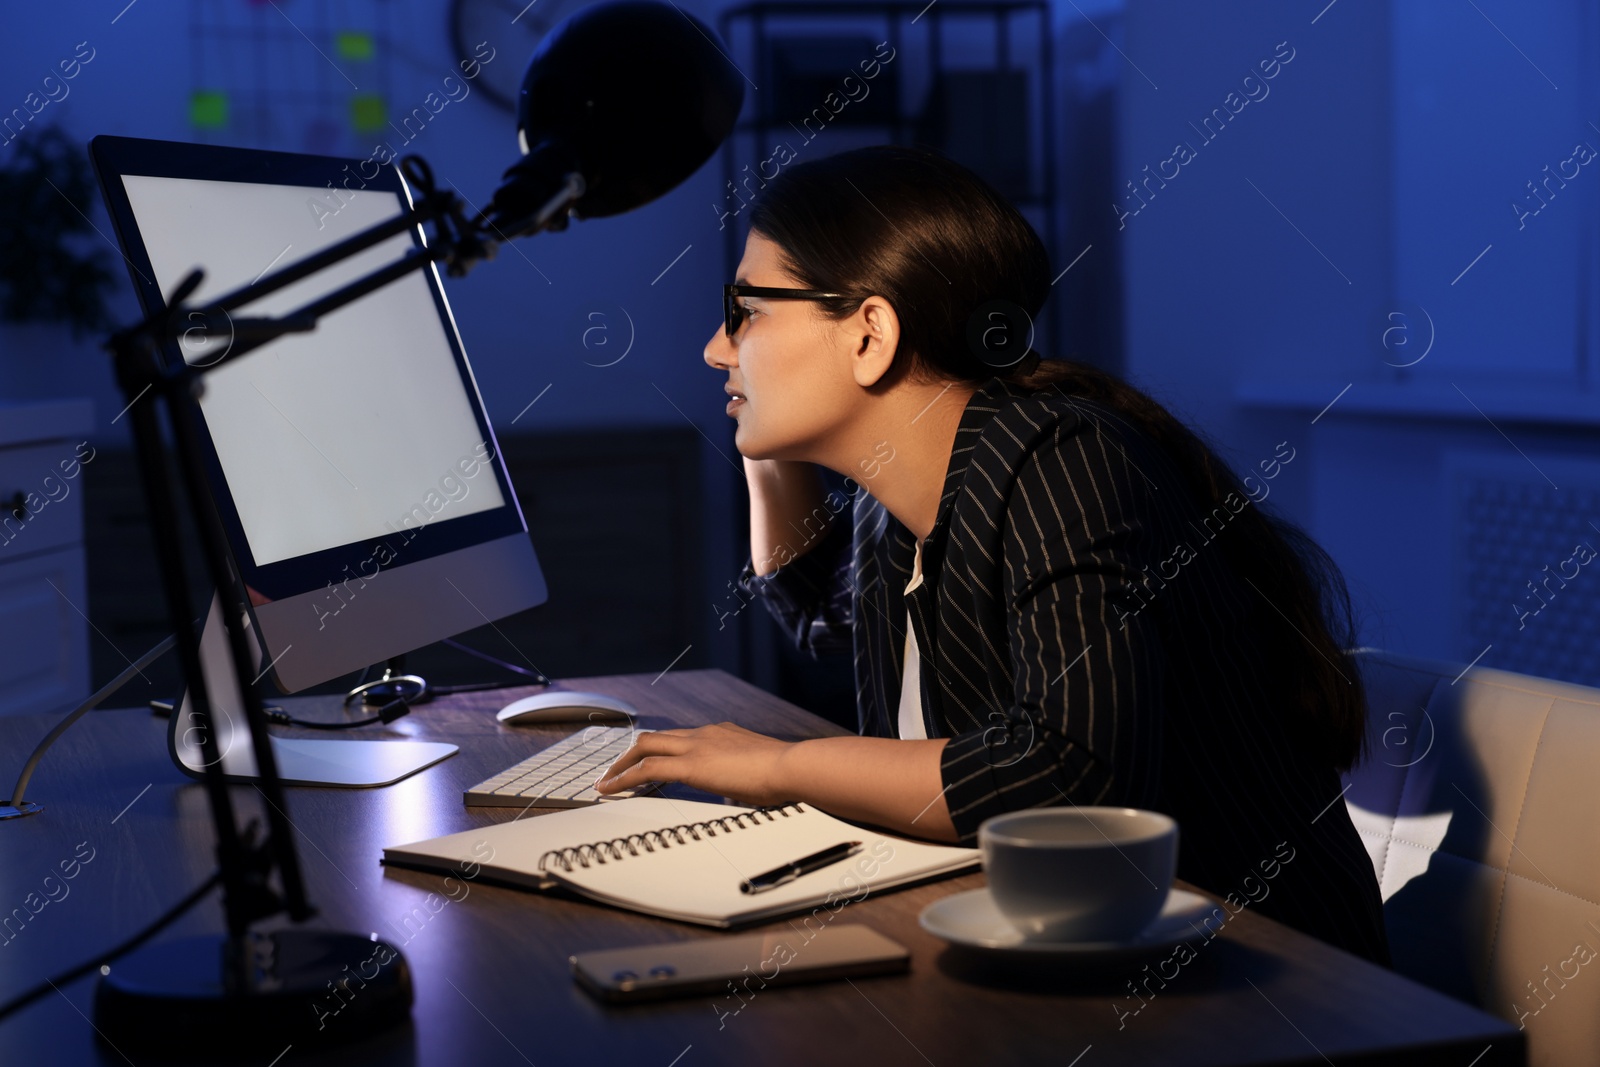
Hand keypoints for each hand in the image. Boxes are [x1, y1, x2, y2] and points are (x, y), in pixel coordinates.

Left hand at [595, 722, 795, 806]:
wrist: (791, 767)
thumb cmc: (784, 774)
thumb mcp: (757, 774)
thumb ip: (741, 779)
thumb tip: (738, 791)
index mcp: (721, 734)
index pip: (681, 738)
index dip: (661, 750)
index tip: (649, 763)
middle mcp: (704, 734)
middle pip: (656, 737)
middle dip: (631, 754)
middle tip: (616, 771)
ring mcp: (696, 745)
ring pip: (645, 747)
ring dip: (622, 764)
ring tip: (606, 782)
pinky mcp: (691, 764)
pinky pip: (647, 769)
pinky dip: (624, 779)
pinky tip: (609, 791)